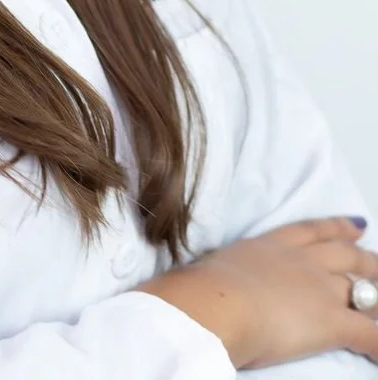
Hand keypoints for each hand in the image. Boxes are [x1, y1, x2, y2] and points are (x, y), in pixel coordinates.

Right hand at [137, 216, 377, 368]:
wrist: (214, 304)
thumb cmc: (199, 290)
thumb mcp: (209, 273)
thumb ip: (218, 277)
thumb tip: (197, 288)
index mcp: (268, 246)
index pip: (309, 232)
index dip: (336, 227)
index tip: (356, 224)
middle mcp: (299, 262)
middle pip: (344, 255)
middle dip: (367, 258)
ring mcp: (319, 289)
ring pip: (364, 289)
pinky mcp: (331, 322)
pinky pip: (370, 333)